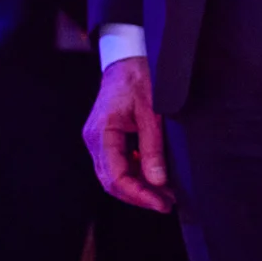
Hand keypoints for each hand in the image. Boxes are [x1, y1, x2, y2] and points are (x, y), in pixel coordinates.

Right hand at [82, 57, 174, 212]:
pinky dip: (136, 174)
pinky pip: (118, 164)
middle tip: (166, 204)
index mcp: (101, 132)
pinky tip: (155, 177)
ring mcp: (99, 139)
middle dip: (139, 196)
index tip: (161, 202)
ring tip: (165, 194)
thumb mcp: (152, 111)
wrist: (127, 56)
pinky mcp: (107, 138)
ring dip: (139, 187)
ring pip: (115, 175)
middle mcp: (94, 139)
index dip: (138, 194)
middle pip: (112, 181)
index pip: (115, 176)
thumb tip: (157, 181)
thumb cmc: (138, 76)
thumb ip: (153, 147)